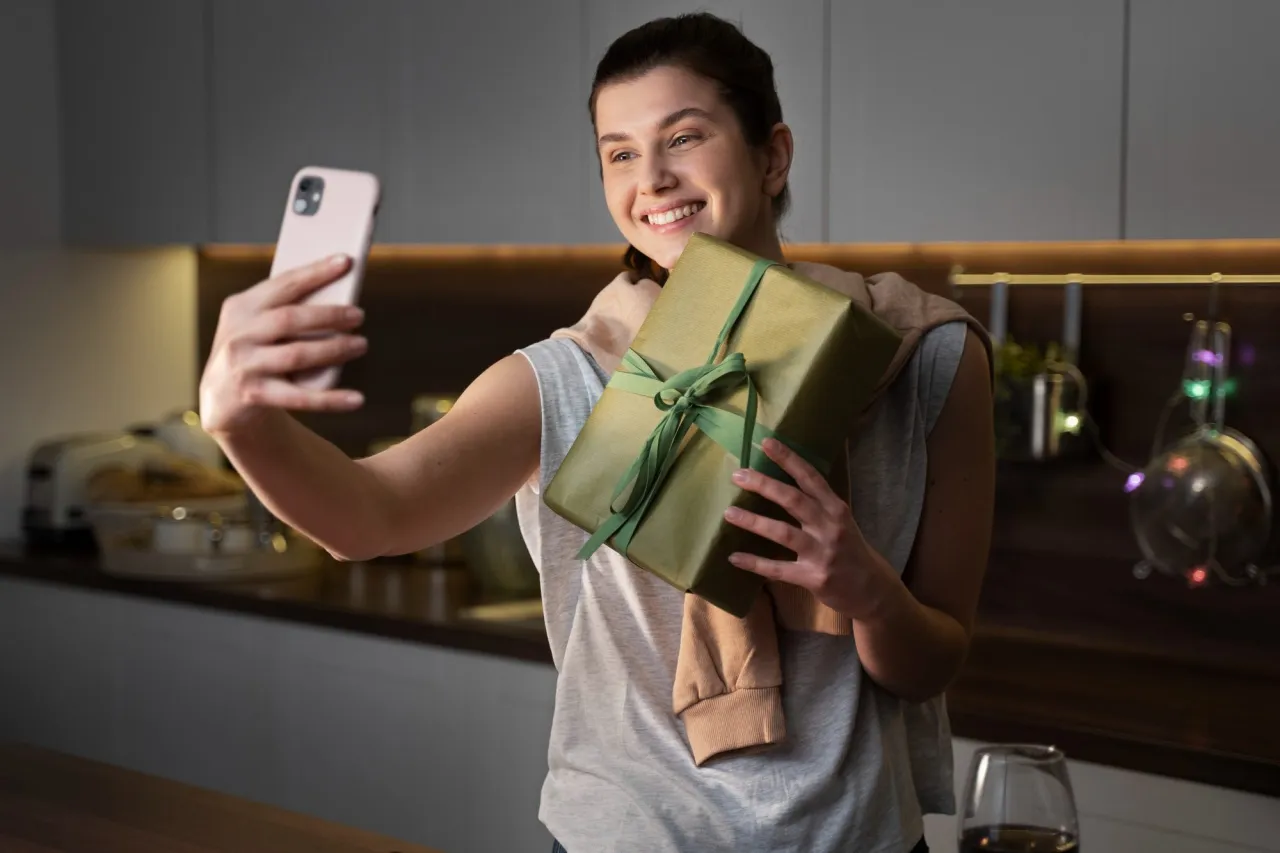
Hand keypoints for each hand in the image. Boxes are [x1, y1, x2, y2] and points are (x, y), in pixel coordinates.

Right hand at [199, 254, 367, 435]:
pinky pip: (300, 397)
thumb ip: (286, 311)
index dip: (315, 272)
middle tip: (359, 314)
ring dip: (334, 349)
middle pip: (290, 318)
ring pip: (297, 355)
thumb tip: (341, 299)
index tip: (346, 261)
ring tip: (361, 344)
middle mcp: (239, 334)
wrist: (220, 398)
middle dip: (329, 314)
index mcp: (241, 307)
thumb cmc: (254, 352)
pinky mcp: (254, 395)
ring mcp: (244, 365)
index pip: (283, 284)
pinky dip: (331, 399)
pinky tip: (357, 399)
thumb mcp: (257, 326)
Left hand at [723, 437, 898, 620]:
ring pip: (783, 533)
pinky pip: (778, 569)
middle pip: (793, 500)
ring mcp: (823, 553)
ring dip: (753, 522)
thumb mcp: (841, 522)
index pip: (811, 477)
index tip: (766, 442)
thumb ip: (817, 504)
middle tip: (738, 475)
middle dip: (764, 485)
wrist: (873, 590)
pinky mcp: (814, 578)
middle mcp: (830, 527)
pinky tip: (734, 557)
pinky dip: (755, 563)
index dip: (788, 459)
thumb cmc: (850, 550)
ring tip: (729, 513)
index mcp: (836, 508)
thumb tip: (778, 482)